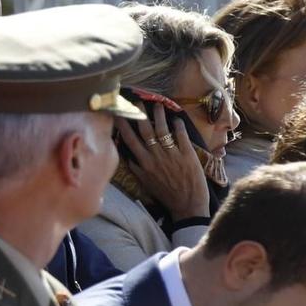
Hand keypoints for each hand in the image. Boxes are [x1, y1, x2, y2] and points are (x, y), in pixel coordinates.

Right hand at [114, 103, 209, 220]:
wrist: (187, 204)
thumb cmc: (166, 195)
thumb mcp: (146, 183)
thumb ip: (136, 169)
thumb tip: (126, 155)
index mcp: (144, 163)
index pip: (130, 140)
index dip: (123, 125)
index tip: (118, 113)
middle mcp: (155, 156)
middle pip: (144, 130)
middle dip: (139, 113)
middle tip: (137, 101)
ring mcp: (171, 154)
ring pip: (162, 129)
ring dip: (159, 115)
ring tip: (157, 104)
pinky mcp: (187, 154)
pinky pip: (181, 135)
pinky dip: (178, 126)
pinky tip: (176, 119)